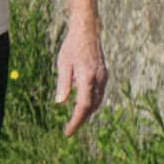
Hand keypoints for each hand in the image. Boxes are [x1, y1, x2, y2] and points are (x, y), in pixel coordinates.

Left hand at [57, 18, 107, 135]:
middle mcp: (98, 80)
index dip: (76, 121)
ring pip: (97, 102)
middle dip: (81, 120)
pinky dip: (91, 103)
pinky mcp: (104, 76)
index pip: (83, 107)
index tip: (68, 131)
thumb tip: (60, 103)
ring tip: (74, 119)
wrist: (87, 32)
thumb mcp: (63, 64)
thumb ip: (63, 84)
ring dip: (87, 112)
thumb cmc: (72, 47)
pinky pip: (99, 94)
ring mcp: (103, 78)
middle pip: (91, 108)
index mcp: (87, 79)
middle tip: (69, 129)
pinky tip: (81, 104)